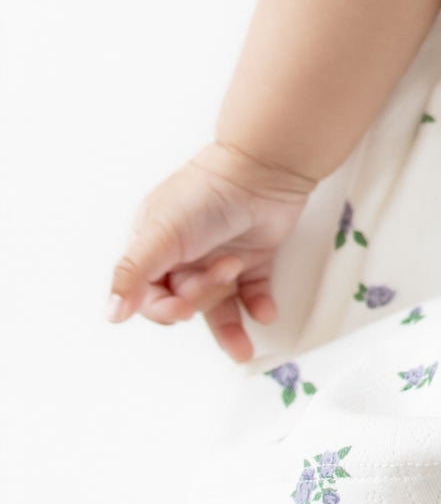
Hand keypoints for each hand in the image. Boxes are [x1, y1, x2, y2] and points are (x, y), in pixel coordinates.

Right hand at [104, 140, 317, 361]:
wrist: (265, 169)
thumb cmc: (207, 194)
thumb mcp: (161, 232)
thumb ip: (133, 273)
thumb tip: (112, 313)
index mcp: (154, 247)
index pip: (149, 296)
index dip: (164, 308)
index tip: (180, 306)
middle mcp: (184, 256)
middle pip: (184, 302)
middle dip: (203, 297)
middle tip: (223, 272)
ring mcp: (218, 258)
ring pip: (217, 306)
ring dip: (230, 322)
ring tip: (246, 334)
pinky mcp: (253, 258)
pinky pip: (252, 293)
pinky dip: (258, 306)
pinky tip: (265, 315)